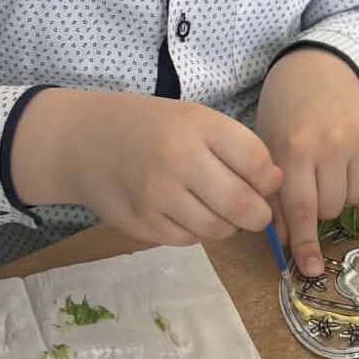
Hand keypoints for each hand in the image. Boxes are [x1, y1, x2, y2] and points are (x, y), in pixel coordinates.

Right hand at [9, 88, 280, 245]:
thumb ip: (234, 146)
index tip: (266, 182)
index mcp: (197, 126)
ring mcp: (157, 196)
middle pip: (242, 205)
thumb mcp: (193, 119)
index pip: (257, 162)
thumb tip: (275, 184)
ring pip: (217, 229)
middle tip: (254, 212)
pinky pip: (189, 240)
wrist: (83, 141)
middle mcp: (178, 160)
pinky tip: (189, 213)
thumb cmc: (149, 127)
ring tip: (219, 210)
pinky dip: (198, 232)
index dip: (270, 179)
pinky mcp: (143, 224)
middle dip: (258, 215)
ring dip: (228, 226)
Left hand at [255, 49, 358, 277]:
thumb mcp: (268, 150)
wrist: (317, 70)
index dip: (305, 243)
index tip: (310, 269)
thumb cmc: (285, 113)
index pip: (302, 209)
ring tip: (328, 168)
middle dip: (319, 207)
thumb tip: (285, 242)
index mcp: (296, 148)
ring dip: (340, 193)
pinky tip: (347, 156)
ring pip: (355, 198)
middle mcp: (332, 144)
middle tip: (310, 183)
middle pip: (331, 209)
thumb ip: (275, 196)